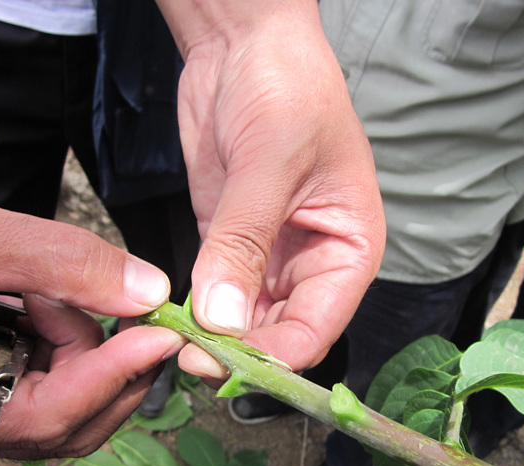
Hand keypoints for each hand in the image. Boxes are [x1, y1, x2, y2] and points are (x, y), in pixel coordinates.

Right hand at [0, 163, 184, 457]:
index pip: (42, 418)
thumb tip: (148, 292)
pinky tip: (36, 298)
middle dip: (105, 363)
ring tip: (40, 287)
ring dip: (76, 342)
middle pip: (61, 422)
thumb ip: (61, 264)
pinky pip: (39, 373)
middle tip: (131, 308)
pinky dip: (59, 335)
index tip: (163, 335)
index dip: (111, 377)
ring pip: (59, 397)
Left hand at [157, 0, 384, 378]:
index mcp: (350, 248)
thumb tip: (221, 318)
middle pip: (281, 332)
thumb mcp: (270, 164)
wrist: (245, 43)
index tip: (226, 364)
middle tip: (189, 359)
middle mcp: (314, 261)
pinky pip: (215, 290)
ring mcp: (270, 254)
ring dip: (214, 335)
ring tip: (176, 342)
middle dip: (239, 350)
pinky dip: (196, 309)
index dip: (276, 355)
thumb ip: (244, 242)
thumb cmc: (286, 88)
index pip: (318, 326)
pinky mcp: (230, 242)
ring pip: (246, 319)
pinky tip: (172, 318)